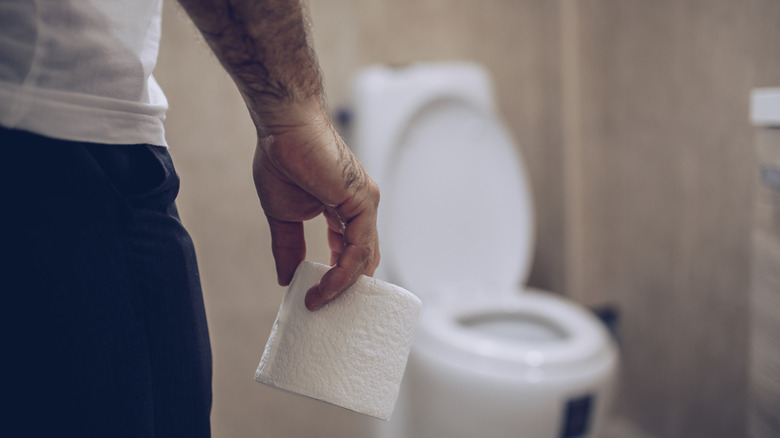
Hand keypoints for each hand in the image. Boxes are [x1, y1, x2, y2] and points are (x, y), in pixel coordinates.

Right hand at [252, 102, 379, 310]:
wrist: (283, 127)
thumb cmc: (283, 157)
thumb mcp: (283, 215)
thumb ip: (288, 247)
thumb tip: (285, 279)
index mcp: (344, 209)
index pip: (349, 252)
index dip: (336, 277)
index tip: (318, 297)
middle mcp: (360, 208)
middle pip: (362, 260)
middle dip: (345, 288)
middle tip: (324, 310)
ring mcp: (365, 205)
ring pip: (363, 259)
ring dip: (342, 287)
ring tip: (317, 303)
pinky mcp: (362, 202)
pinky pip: (359, 249)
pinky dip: (343, 273)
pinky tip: (324, 287)